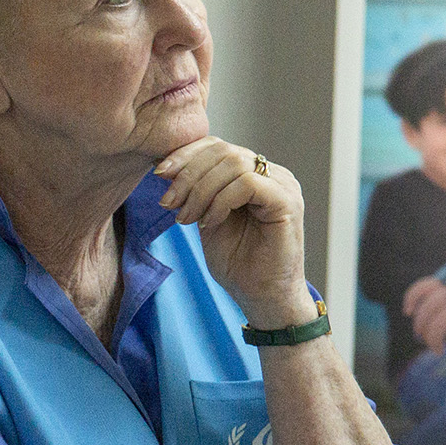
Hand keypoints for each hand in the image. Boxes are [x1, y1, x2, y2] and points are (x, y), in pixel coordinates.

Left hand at [157, 138, 311, 330]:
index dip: (186, 154)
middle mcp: (274, 175)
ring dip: (200, 190)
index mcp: (256, 174)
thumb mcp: (207, 219)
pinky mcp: (287, 203)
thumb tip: (166, 166)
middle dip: (188, 174)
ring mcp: (284, 187)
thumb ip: (198, 192)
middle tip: (168, 203)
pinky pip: (248, 183)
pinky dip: (221, 201)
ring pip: (234, 163)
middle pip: (224, 150)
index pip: (219, 146)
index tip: (158, 175)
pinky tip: (209, 222)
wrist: (262, 298)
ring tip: (186, 219)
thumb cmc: (238, 264)